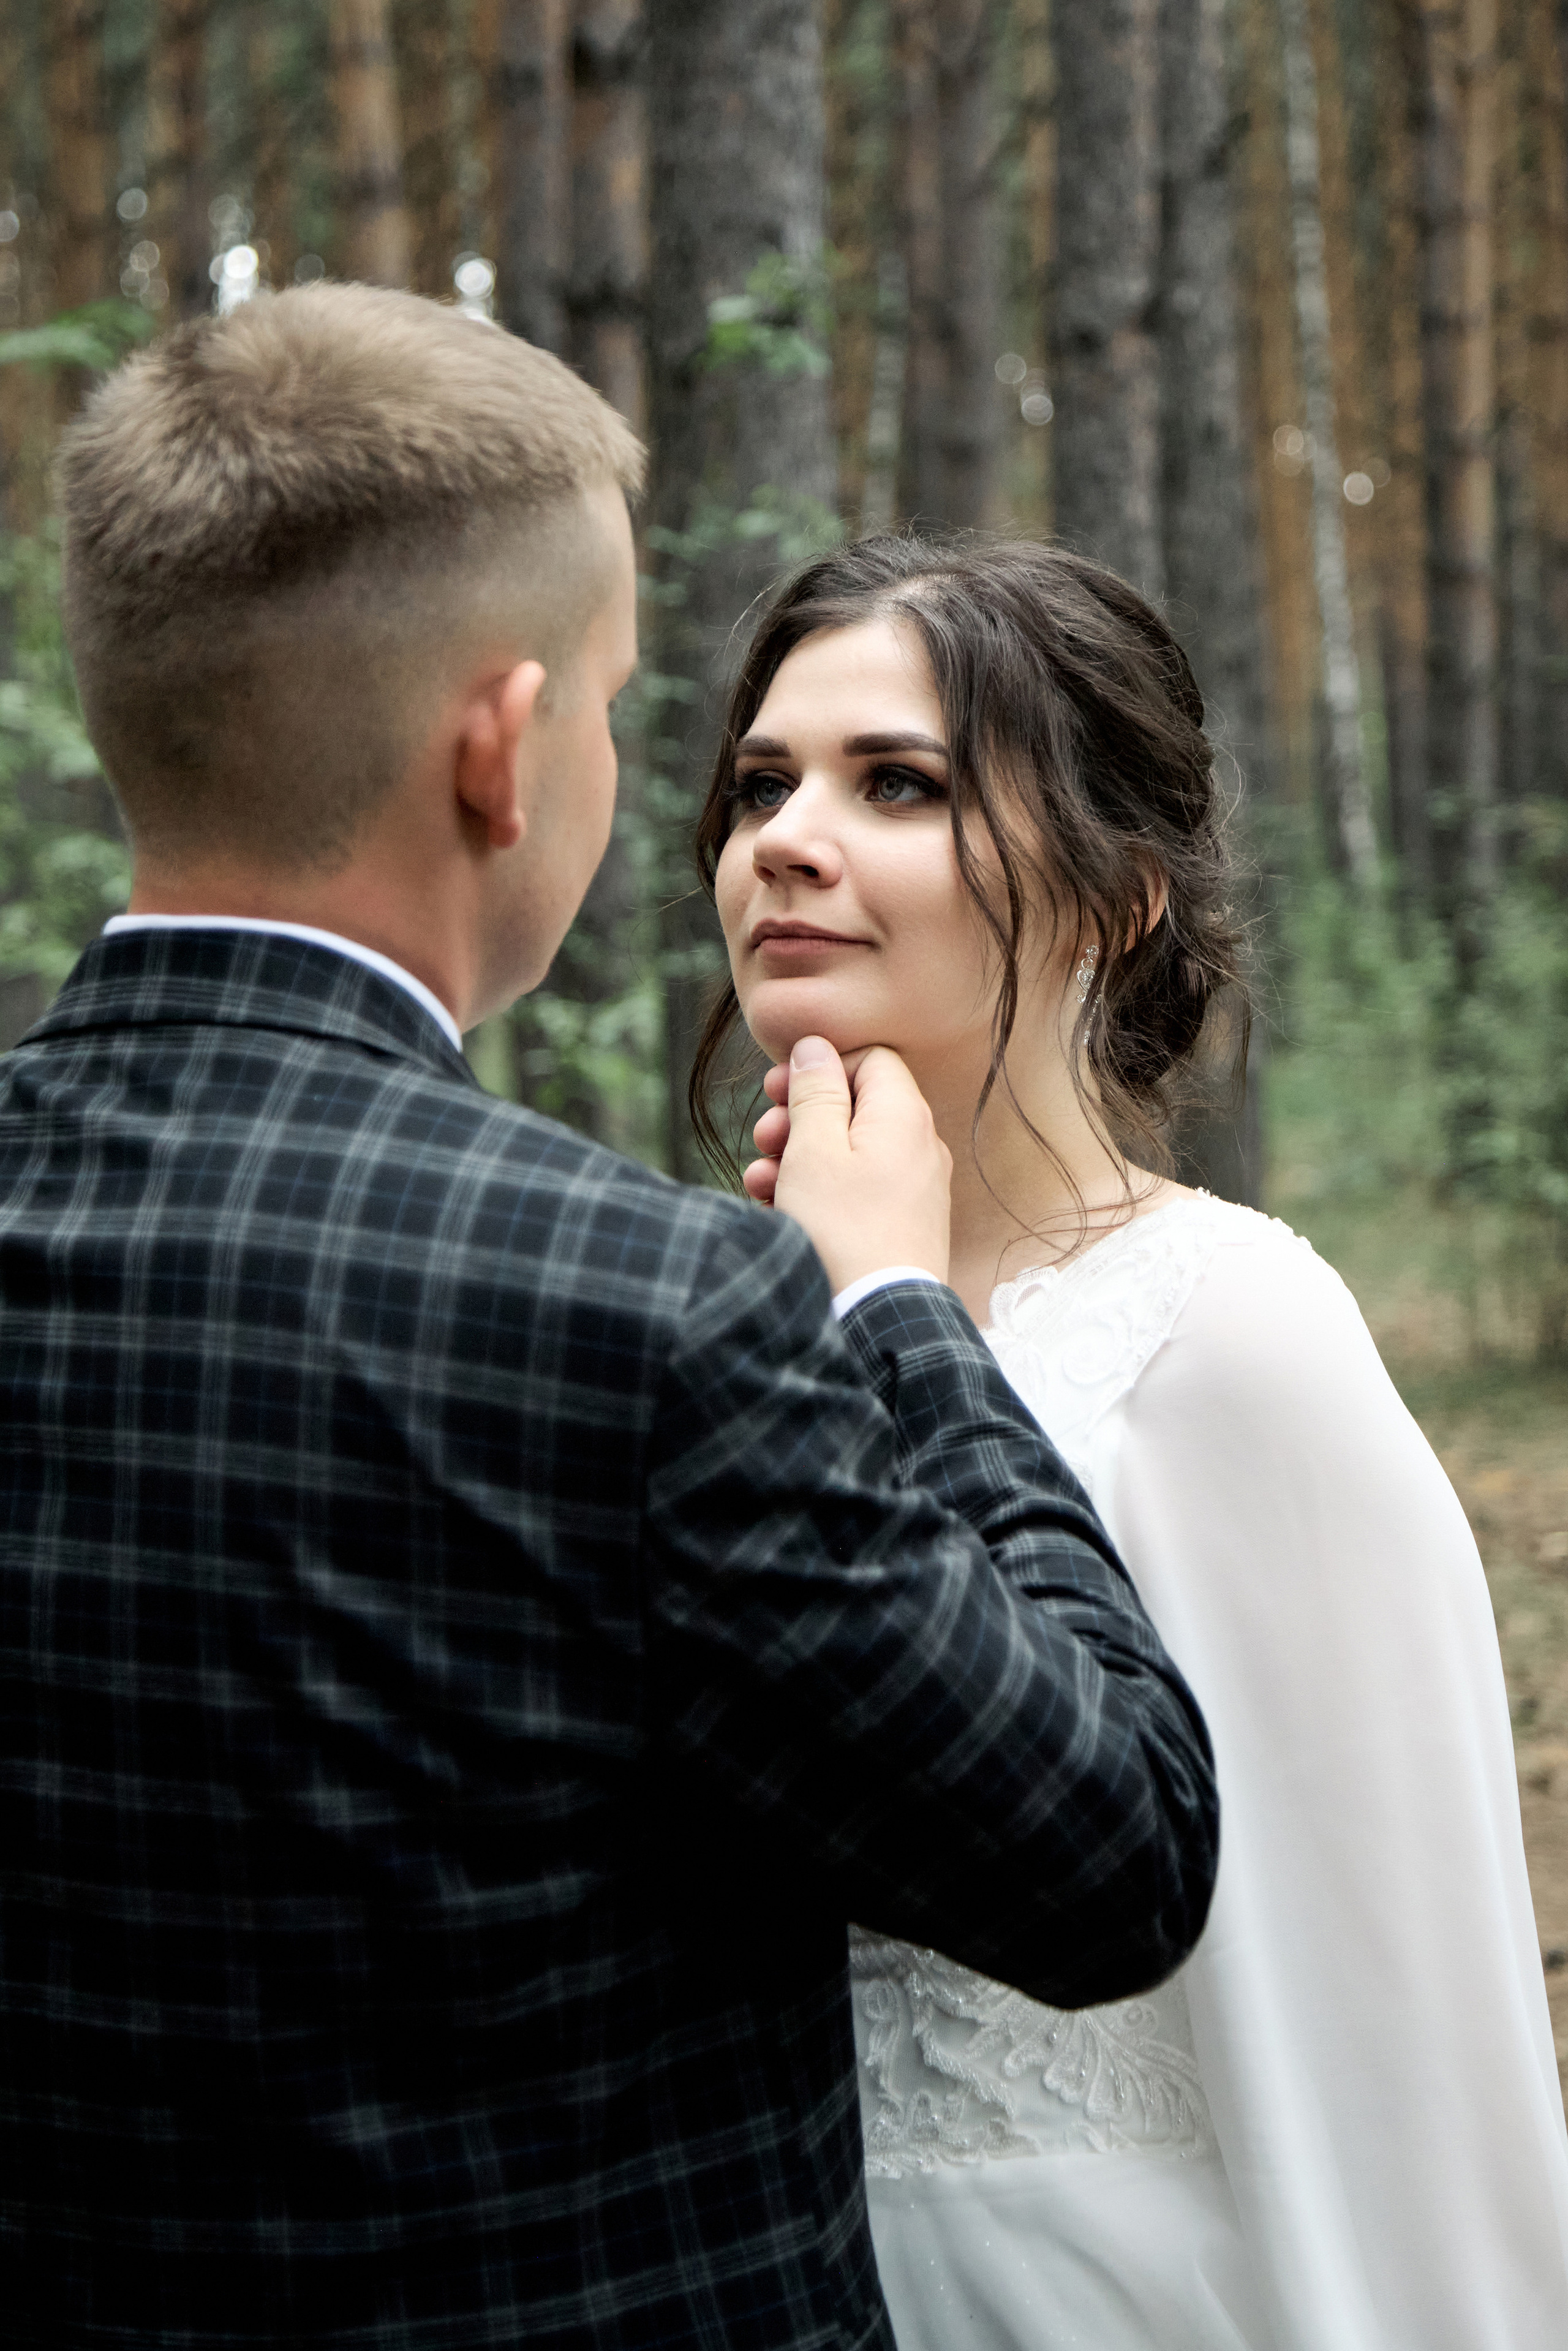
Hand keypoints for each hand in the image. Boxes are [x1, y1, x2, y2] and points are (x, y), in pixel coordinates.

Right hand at [744, 1036, 951, 1293]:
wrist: (877, 1320)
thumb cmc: (841, 1231)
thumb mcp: (813, 1150)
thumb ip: (814, 1092)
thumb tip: (815, 1048)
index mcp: (904, 1116)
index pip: (869, 1059)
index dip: (819, 1067)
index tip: (777, 1090)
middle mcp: (920, 1147)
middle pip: (855, 1107)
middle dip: (799, 1117)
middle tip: (763, 1137)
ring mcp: (915, 1190)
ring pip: (849, 1153)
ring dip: (798, 1158)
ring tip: (760, 1181)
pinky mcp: (903, 1226)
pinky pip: (858, 1192)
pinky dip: (819, 1192)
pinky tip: (781, 1212)